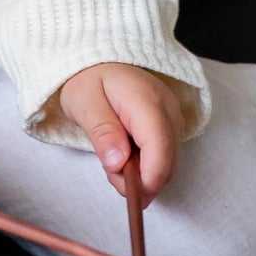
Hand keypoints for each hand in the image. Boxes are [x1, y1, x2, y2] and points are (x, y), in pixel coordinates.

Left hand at [56, 62, 184, 207]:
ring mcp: (173, 115)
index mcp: (146, 100)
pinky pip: (166, 154)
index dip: (148, 179)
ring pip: (169, 162)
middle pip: (169, 161)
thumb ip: (102, 132)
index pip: (160, 148)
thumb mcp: (83, 103)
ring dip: (144, 173)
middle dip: (143, 180)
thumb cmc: (87, 79)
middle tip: (111, 173)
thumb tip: (118, 163)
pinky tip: (126, 154)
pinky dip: (147, 164)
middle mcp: (168, 108)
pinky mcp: (171, 123)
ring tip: (114, 159)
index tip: (128, 194)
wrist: (98, 61)